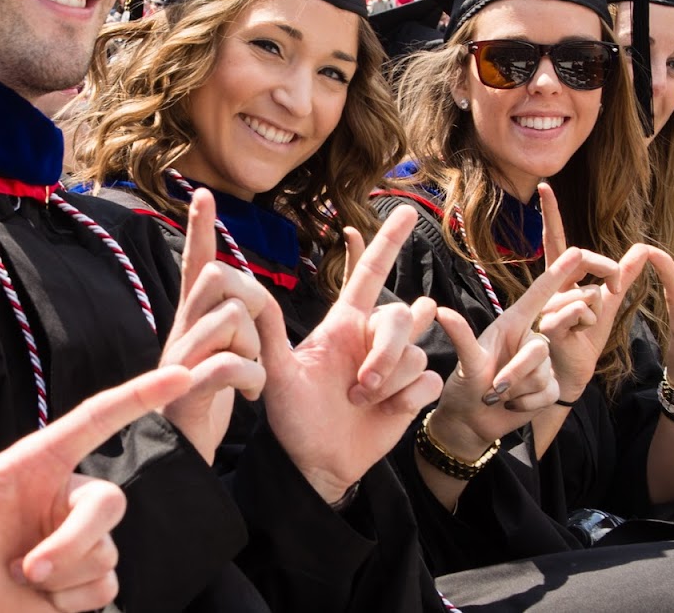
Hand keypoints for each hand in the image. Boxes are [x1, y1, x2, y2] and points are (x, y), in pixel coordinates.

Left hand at [0, 367, 194, 612]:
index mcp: (42, 462)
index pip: (99, 419)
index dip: (140, 394)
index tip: (183, 373)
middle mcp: (66, 497)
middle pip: (109, 502)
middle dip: (74, 540)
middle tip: (28, 569)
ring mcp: (79, 540)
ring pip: (105, 553)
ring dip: (60, 576)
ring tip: (17, 577)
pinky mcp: (86, 582)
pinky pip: (105, 588)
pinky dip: (68, 600)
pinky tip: (37, 598)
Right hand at [159, 189, 271, 462]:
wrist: (178, 459)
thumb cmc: (202, 405)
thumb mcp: (216, 356)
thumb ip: (224, 325)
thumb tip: (240, 293)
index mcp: (191, 324)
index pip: (195, 266)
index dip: (200, 231)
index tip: (203, 193)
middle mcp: (181, 334)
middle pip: (219, 280)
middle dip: (252, 298)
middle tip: (256, 334)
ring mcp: (180, 362)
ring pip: (230, 318)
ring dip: (254, 346)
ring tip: (252, 376)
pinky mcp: (187, 392)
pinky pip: (228, 363)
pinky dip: (250, 377)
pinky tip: (251, 393)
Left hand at [259, 207, 445, 502]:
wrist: (313, 461)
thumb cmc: (291, 416)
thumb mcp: (275, 371)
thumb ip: (268, 329)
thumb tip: (244, 285)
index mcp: (343, 324)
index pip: (370, 273)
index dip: (387, 242)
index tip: (407, 211)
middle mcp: (372, 338)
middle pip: (400, 315)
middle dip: (385, 349)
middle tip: (358, 383)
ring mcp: (396, 365)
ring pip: (416, 351)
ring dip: (388, 381)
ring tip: (361, 401)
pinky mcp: (413, 392)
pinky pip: (428, 379)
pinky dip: (406, 398)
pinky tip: (384, 411)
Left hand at [431, 244, 603, 452]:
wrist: (471, 419)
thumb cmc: (465, 383)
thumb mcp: (465, 360)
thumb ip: (461, 335)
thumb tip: (440, 311)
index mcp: (513, 323)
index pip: (540, 294)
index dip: (560, 273)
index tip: (578, 251)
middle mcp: (530, 338)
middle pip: (539, 349)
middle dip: (514, 373)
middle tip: (491, 390)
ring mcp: (542, 364)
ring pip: (542, 374)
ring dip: (515, 390)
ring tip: (496, 395)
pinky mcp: (549, 388)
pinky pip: (546, 393)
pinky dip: (525, 404)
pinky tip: (511, 404)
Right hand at [534, 183, 649, 402]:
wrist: (573, 374)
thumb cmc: (584, 340)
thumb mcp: (609, 304)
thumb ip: (623, 275)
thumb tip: (641, 248)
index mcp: (562, 281)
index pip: (557, 242)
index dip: (551, 215)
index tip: (545, 188)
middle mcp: (550, 287)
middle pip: (581, 259)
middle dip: (607, 272)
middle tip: (613, 289)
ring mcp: (546, 303)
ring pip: (588, 290)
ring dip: (596, 312)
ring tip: (582, 330)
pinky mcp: (548, 322)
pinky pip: (582, 309)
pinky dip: (589, 323)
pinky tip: (576, 337)